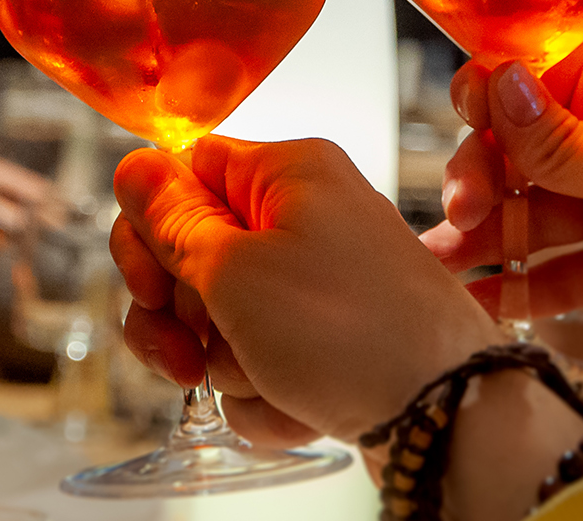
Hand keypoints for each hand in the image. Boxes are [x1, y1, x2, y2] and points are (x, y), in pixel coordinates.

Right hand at [112, 137, 498, 443]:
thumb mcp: (236, 271)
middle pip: (192, 253)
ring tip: (264, 381)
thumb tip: (132, 165)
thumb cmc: (353, 331)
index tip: (149, 284)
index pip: (181, 174)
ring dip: (226, 362)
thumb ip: (172, 221)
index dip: (149, 231)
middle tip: (188, 350)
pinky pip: (262, 359)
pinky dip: (267, 392)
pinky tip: (296, 406)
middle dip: (182, 315)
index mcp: (287, 174)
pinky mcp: (330, 338)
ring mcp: (318, 283)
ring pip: (220, 317)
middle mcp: (306, 218)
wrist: (450, 416)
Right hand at [423, 40, 582, 377]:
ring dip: (488, 236)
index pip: (539, 78)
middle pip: (522, 149)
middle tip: (459, 213)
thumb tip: (493, 80)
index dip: (491, 99)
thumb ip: (557, 140)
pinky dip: (518, 285)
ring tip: (444, 263)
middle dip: (483, 178)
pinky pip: (556, 266)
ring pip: (532, 211)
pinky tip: (479, 301)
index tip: (457, 125)